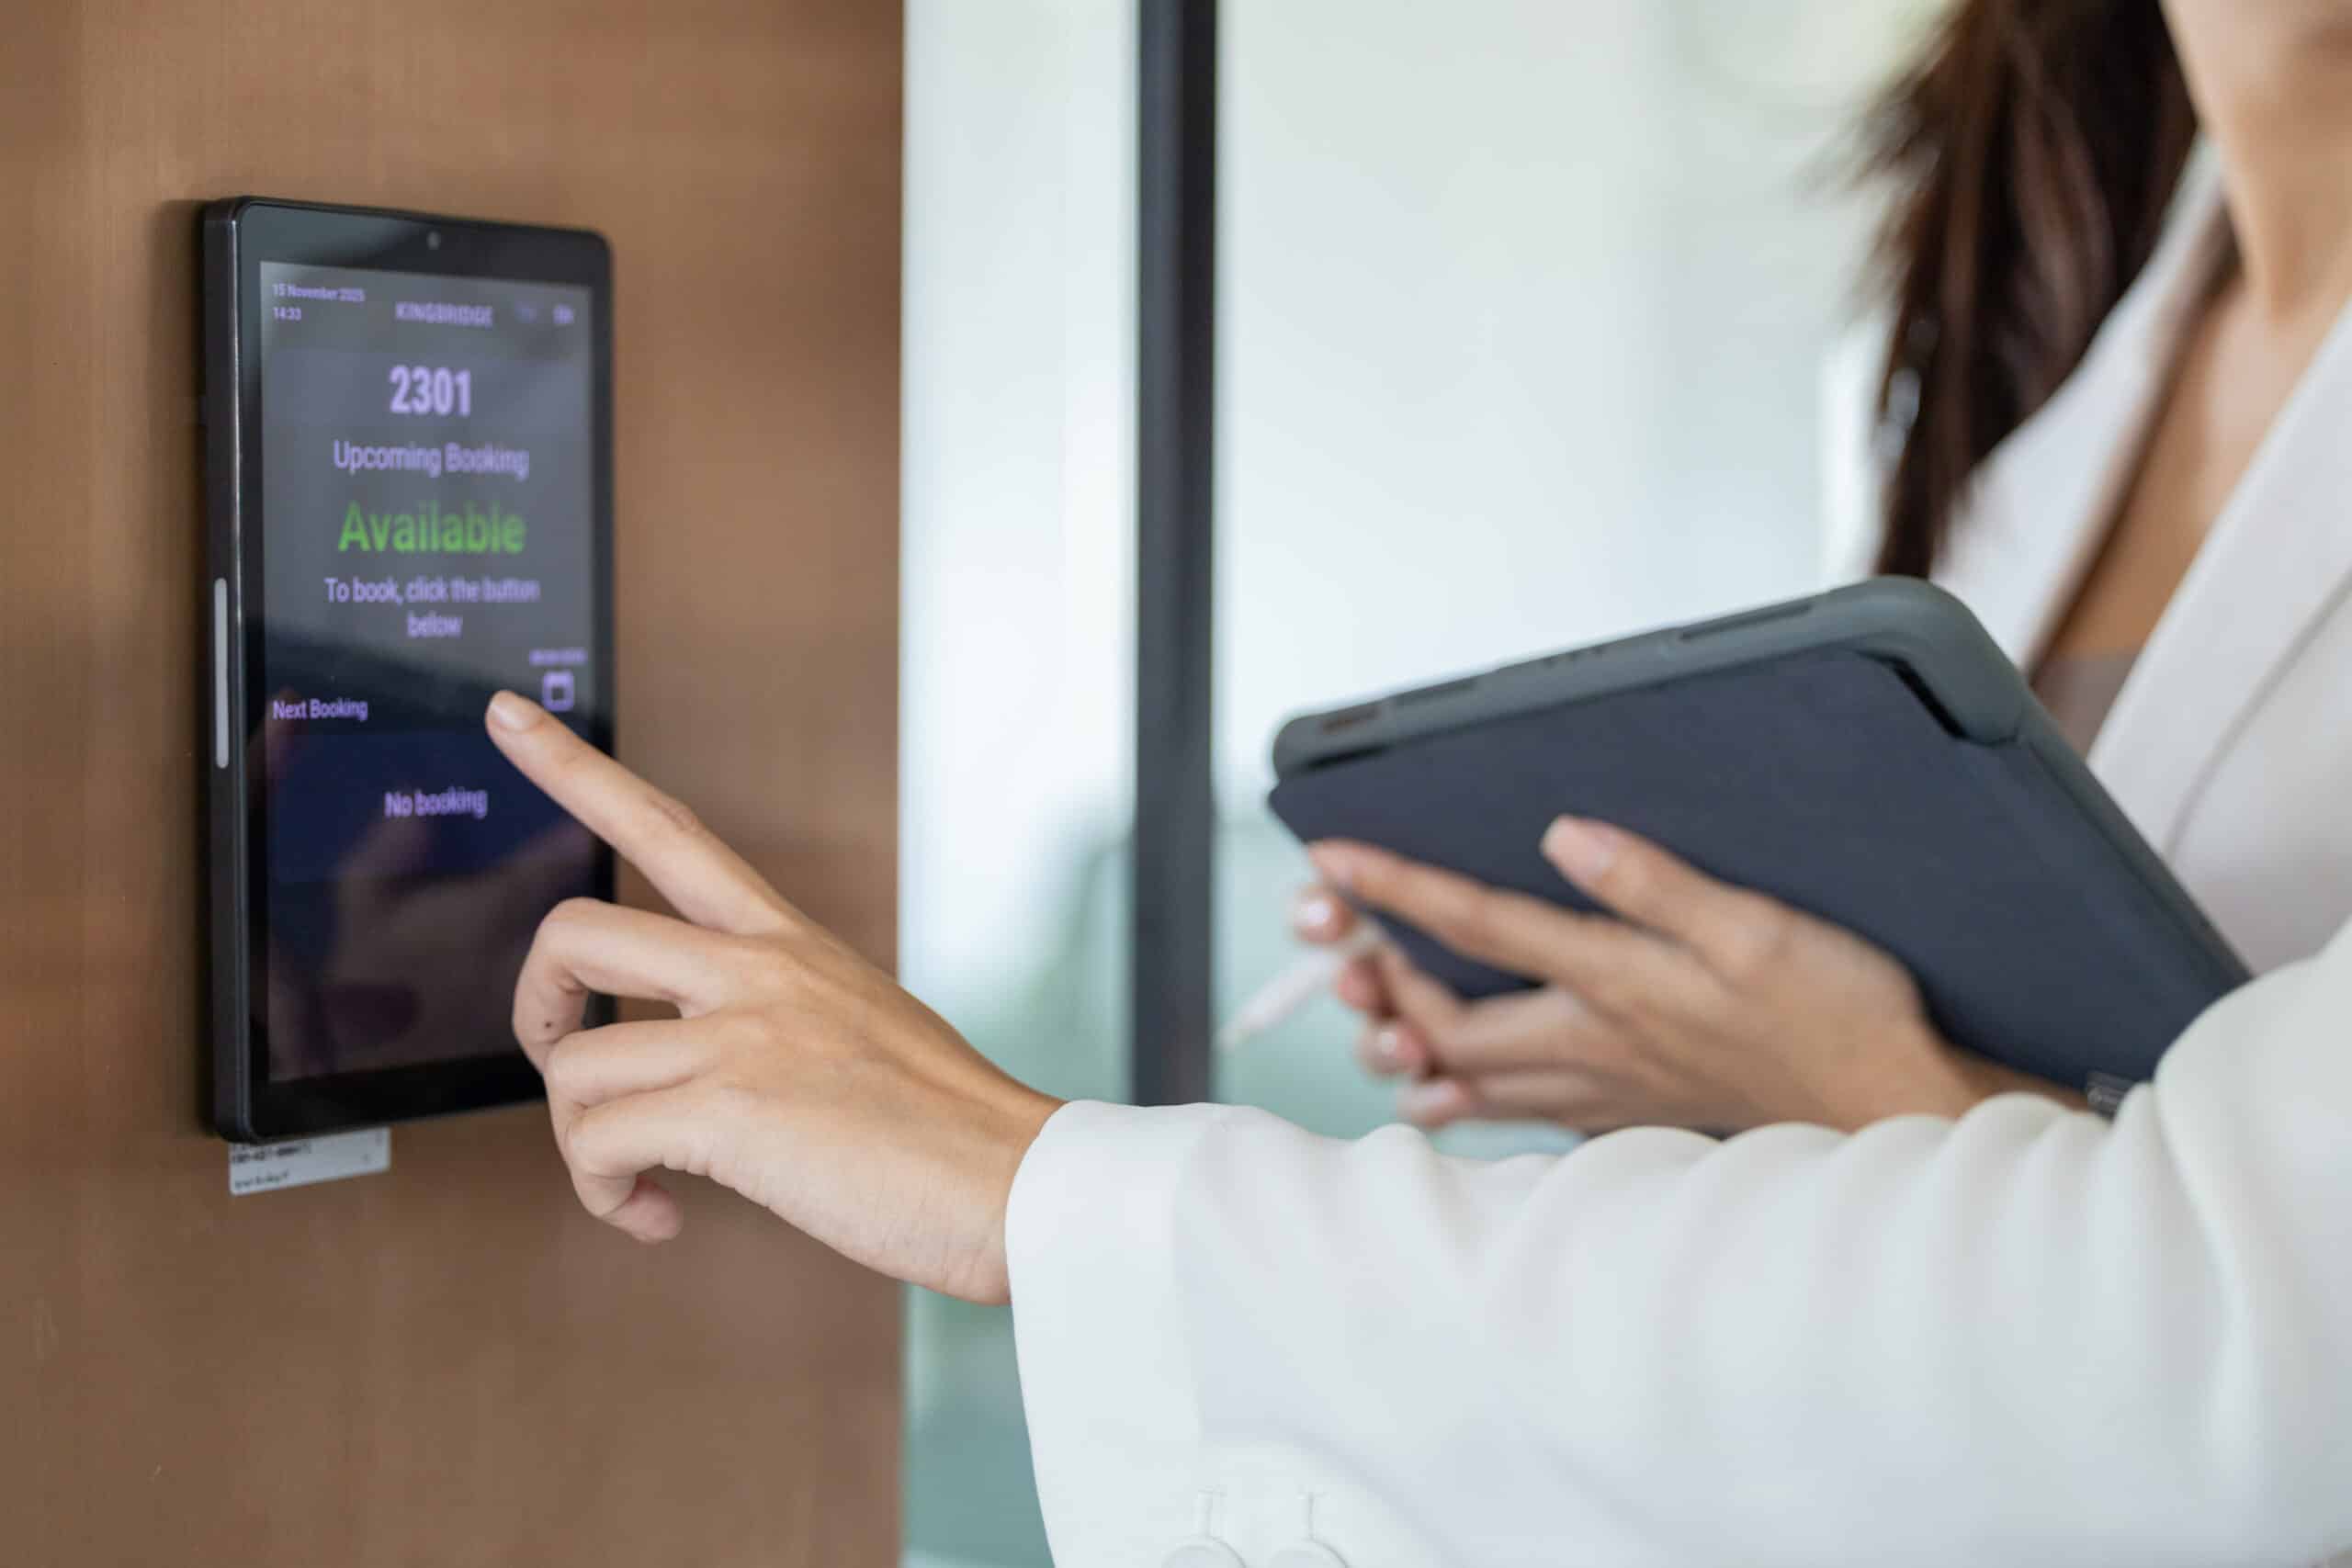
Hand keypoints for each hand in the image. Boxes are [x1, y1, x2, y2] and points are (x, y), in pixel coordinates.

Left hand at [485, 690, 1061, 1303]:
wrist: (1016, 1183)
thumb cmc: (950, 1128)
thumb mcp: (865, 1024)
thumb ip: (781, 1016)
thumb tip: (706, 1068)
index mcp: (789, 941)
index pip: (665, 828)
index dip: (572, 768)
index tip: (505, 715)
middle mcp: (758, 969)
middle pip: (574, 931)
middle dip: (533, 1006)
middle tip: (561, 1061)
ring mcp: (743, 1033)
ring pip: (573, 1062)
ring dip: (579, 1140)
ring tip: (634, 1179)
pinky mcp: (730, 1110)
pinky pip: (599, 1145)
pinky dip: (608, 1195)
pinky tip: (659, 1216)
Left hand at [1300, 818, 2027, 1134]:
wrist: (1893, 1107)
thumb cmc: (1837, 1014)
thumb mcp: (1755, 929)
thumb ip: (1653, 882)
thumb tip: (1560, 834)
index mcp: (1612, 984)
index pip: (1476, 926)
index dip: (1396, 889)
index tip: (1330, 860)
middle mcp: (1593, 1044)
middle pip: (1452, 1025)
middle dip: (1387, 988)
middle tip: (1345, 954)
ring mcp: (1611, 1088)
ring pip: (1480, 1084)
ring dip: (1416, 1055)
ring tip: (1374, 1032)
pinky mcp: (1636, 1114)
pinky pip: (1529, 1116)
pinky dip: (1479, 1101)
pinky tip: (1464, 1095)